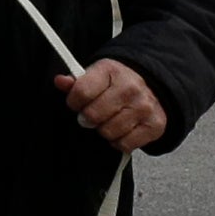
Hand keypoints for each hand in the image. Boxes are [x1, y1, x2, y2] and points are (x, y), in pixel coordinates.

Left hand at [54, 60, 169, 151]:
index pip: (82, 92)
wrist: (151, 86)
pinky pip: (125, 144)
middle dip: (87, 118)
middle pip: (93, 115)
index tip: (76, 103)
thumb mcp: (96, 75)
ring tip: (108, 120)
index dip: (74, 102)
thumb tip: (60, 82)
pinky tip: (121, 129)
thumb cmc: (119, 82)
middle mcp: (130, 88)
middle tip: (91, 115)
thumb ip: (76, 82)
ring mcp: (144, 107)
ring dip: (104, 130)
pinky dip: (119, 141)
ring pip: (108, 132)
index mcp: (112, 71)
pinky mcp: (154, 126)